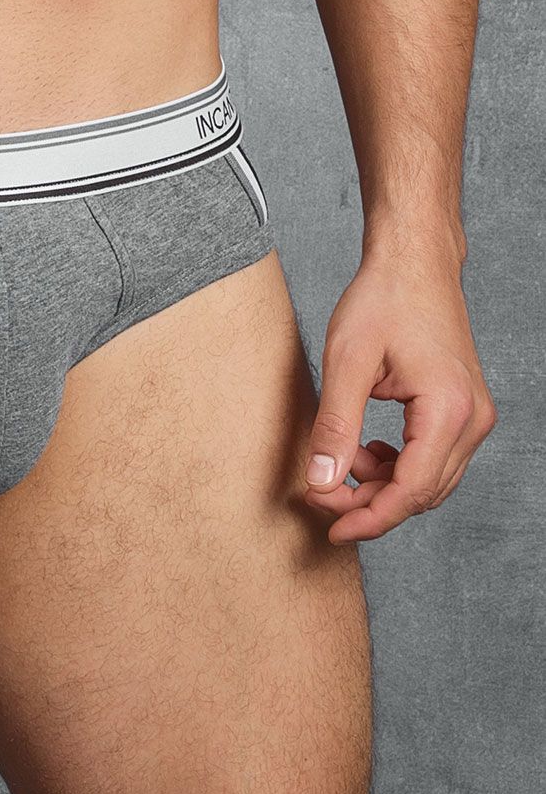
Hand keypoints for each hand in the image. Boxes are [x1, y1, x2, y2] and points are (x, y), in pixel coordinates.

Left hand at [303, 254, 495, 542]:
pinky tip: (362, 450)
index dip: (367, 518)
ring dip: (380, 485)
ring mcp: (473, 417)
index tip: (329, 529)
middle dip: (369, 504)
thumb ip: (335, 427)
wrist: (413, 265)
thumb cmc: (382, 301)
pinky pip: (431, 460)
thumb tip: (320, 482)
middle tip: (320, 496)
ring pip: (428, 481)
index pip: (410, 491)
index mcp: (449, 411)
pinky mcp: (462, 411)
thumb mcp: (345, 364)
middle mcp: (472, 421)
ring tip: (336, 464)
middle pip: (422, 494)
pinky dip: (394, 466)